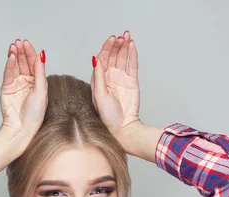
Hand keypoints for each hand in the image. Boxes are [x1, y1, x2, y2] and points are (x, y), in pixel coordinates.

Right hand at [0, 39, 47, 144]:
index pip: (33, 63)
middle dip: (21, 51)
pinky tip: (10, 56)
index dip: (30, 53)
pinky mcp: (6, 88)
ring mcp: (16, 84)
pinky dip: (9, 64)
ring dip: (14, 55)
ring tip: (13, 46)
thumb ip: (39, 72)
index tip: (27, 43)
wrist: (21, 128)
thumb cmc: (34, 114)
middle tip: (19, 42)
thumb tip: (41, 54)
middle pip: (24, 62)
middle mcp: (27, 81)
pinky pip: (8, 73)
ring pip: (15, 66)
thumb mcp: (41, 90)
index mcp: (37, 82)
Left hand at [90, 31, 140, 149]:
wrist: (123, 128)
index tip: (111, 40)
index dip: (106, 48)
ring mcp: (121, 79)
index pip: (102, 60)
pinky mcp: (132, 82)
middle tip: (120, 36)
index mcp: (99, 81)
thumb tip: (95, 59)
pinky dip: (132, 55)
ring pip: (122, 58)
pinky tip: (132, 45)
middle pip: (112, 56)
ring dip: (124, 47)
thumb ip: (98, 77)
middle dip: (116, 45)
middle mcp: (109, 78)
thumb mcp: (99, 95)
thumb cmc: (108, 116)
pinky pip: (132, 65)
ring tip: (127, 36)